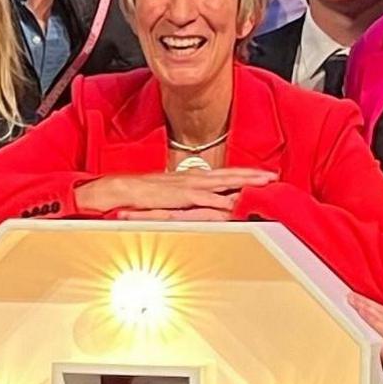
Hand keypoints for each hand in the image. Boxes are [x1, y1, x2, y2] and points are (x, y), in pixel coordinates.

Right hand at [71, 167, 275, 216]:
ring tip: (263, 183)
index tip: (262, 175)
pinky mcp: (174, 198)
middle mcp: (187, 180)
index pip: (220, 175)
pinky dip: (218, 200)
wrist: (109, 192)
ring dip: (242, 182)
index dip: (242, 174)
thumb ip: (182, 204)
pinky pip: (201, 199)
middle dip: (250, 174)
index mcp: (186, 181)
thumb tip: (200, 209)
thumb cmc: (132, 198)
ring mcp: (182, 187)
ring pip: (219, 183)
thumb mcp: (163, 200)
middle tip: (273, 175)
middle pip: (225, 175)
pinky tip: (233, 203)